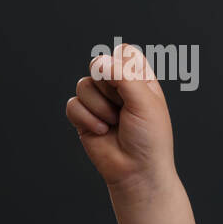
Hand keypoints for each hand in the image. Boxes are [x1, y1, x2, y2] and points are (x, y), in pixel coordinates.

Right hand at [65, 43, 176, 191]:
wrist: (136, 171)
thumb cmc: (150, 139)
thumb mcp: (144, 102)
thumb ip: (124, 76)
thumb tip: (99, 61)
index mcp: (140, 80)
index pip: (124, 52)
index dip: (122, 65)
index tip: (132, 85)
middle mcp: (119, 88)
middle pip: (99, 66)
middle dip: (111, 91)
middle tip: (126, 110)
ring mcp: (100, 102)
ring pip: (83, 85)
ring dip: (99, 107)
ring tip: (115, 123)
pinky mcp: (84, 117)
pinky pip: (73, 104)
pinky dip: (87, 119)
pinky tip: (102, 131)